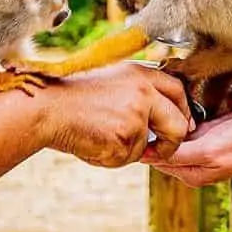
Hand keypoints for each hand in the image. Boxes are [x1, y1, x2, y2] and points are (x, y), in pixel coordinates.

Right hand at [43, 63, 192, 167]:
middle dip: (172, 142)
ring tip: (102, 136)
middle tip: (159, 150)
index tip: (181, 125)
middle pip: (178, 123)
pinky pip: (128, 158)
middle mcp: (143, 91)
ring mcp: (135, 114)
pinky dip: (112, 158)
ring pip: (148, 145)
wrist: (48, 108)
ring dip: (130, 150)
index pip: (178, 91)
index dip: (183, 112)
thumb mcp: (113, 80)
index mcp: (141, 73)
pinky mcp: (124, 137)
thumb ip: (140, 91)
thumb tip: (168, 114)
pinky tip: (94, 142)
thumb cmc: (76, 96)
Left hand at [142, 112, 231, 186]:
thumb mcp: (207, 150)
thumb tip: (145, 155)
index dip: (148, 138)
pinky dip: (182, 115)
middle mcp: (192, 164)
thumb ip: (177, 154)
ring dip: (169, 118)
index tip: (143, 116)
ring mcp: (201, 149)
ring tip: (166, 101)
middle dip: (157, 126)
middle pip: (163, 144)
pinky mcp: (210, 135)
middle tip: (153, 104)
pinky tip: (183, 103)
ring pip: (174, 133)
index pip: (154, 157)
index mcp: (188, 174)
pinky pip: (187, 126)